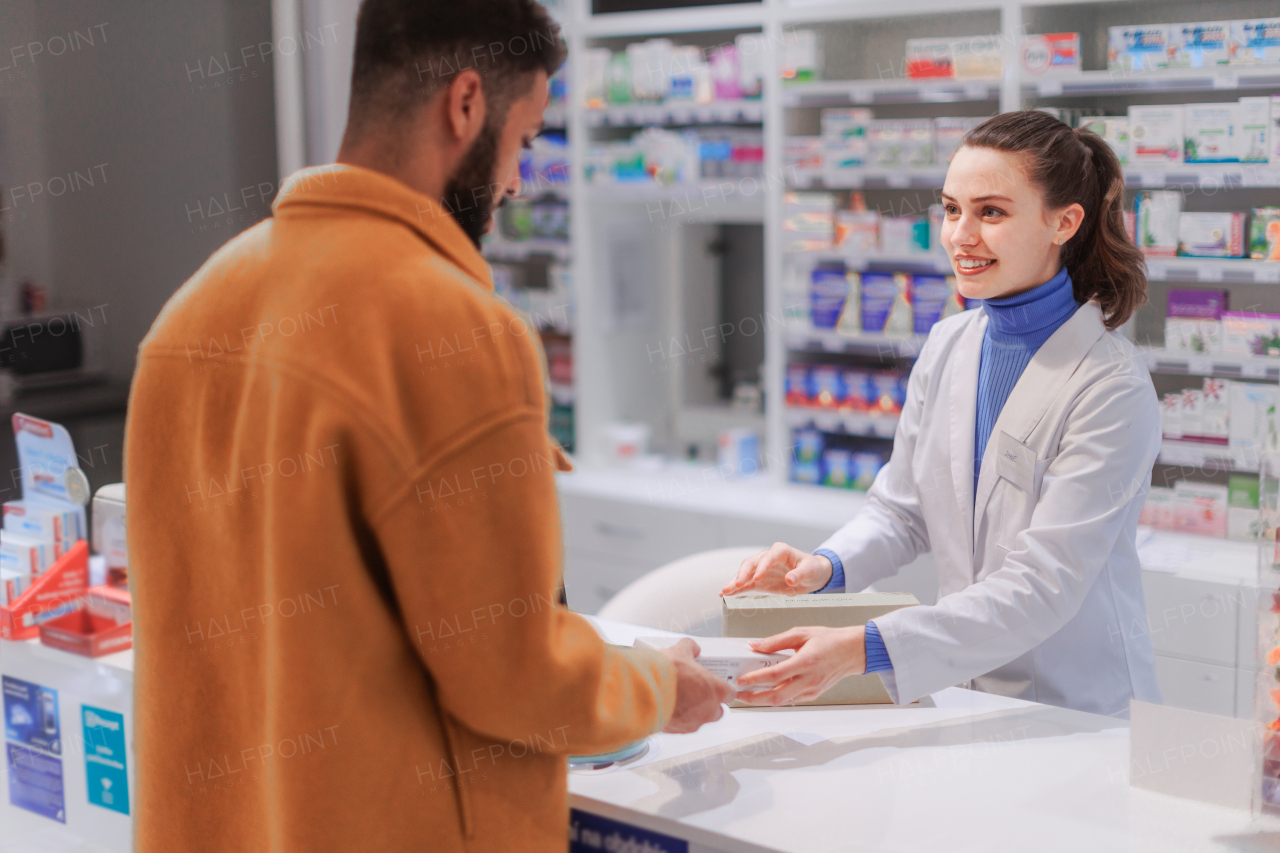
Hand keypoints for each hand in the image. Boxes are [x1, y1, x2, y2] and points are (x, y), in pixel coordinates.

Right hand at [656, 639, 733, 733]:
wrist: (644, 691)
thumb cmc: (666, 673)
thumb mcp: (680, 651)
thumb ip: (690, 648)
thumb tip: (692, 648)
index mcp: (716, 690)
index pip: (729, 694)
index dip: (722, 689)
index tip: (714, 684)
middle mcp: (708, 710)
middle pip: (717, 711)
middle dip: (709, 703)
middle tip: (696, 691)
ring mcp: (693, 722)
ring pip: (699, 720)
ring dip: (692, 711)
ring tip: (677, 698)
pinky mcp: (677, 730)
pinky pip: (681, 725)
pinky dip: (677, 718)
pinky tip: (667, 706)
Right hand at [721, 543, 832, 595]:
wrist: (812, 575)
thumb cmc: (812, 568)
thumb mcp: (810, 570)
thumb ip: (800, 574)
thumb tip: (789, 579)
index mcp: (780, 551)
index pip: (768, 557)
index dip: (761, 567)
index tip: (757, 578)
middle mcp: (767, 558)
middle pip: (751, 564)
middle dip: (742, 574)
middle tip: (737, 585)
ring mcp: (761, 569)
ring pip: (745, 574)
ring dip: (735, 582)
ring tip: (725, 591)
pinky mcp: (760, 581)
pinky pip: (746, 585)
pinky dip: (736, 589)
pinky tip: (726, 594)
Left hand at [734, 626, 865, 705]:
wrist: (852, 652)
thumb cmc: (829, 640)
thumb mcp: (801, 633)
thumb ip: (776, 641)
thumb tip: (755, 646)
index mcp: (805, 662)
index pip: (775, 675)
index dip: (755, 679)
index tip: (740, 681)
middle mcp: (809, 680)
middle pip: (776, 697)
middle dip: (754, 699)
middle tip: (738, 695)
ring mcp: (812, 690)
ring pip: (782, 702)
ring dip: (763, 700)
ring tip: (748, 694)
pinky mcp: (813, 695)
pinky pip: (791, 699)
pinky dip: (776, 697)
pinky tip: (766, 691)